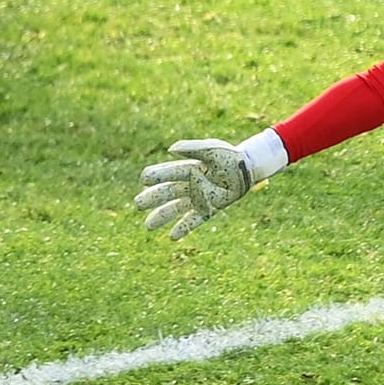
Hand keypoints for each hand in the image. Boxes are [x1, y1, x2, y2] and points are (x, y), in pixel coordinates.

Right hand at [134, 139, 253, 240]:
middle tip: (137, 204)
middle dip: (153, 198)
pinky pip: (195, 219)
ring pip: (177, 208)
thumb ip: (192, 148)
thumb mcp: (212, 148)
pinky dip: (184, 228)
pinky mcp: (210, 208)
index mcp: (189, 168)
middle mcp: (191, 184)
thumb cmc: (229, 156)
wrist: (246, 168)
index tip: (143, 179)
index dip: (156, 176)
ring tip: (148, 226)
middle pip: (168, 192)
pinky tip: (172, 236)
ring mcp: (199, 197)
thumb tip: (170, 151)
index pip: (169, 174)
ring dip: (162, 216)